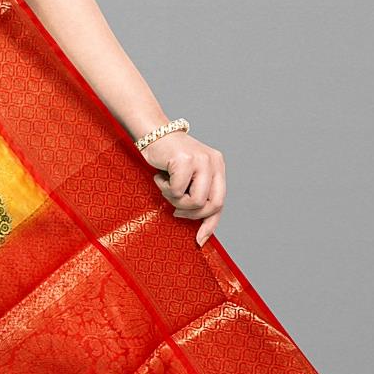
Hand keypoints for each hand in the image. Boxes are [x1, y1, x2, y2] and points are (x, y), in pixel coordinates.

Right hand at [142, 130, 225, 246]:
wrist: (152, 133)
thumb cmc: (167, 158)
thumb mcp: (188, 177)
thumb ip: (197, 194)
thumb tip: (200, 230)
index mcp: (218, 166)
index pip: (220, 202)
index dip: (210, 224)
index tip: (200, 240)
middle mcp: (214, 162)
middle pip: (212, 205)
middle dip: (191, 213)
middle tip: (175, 207)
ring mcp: (201, 160)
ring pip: (195, 201)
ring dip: (175, 200)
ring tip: (166, 186)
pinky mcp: (185, 160)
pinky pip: (177, 191)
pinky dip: (164, 188)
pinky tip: (160, 176)